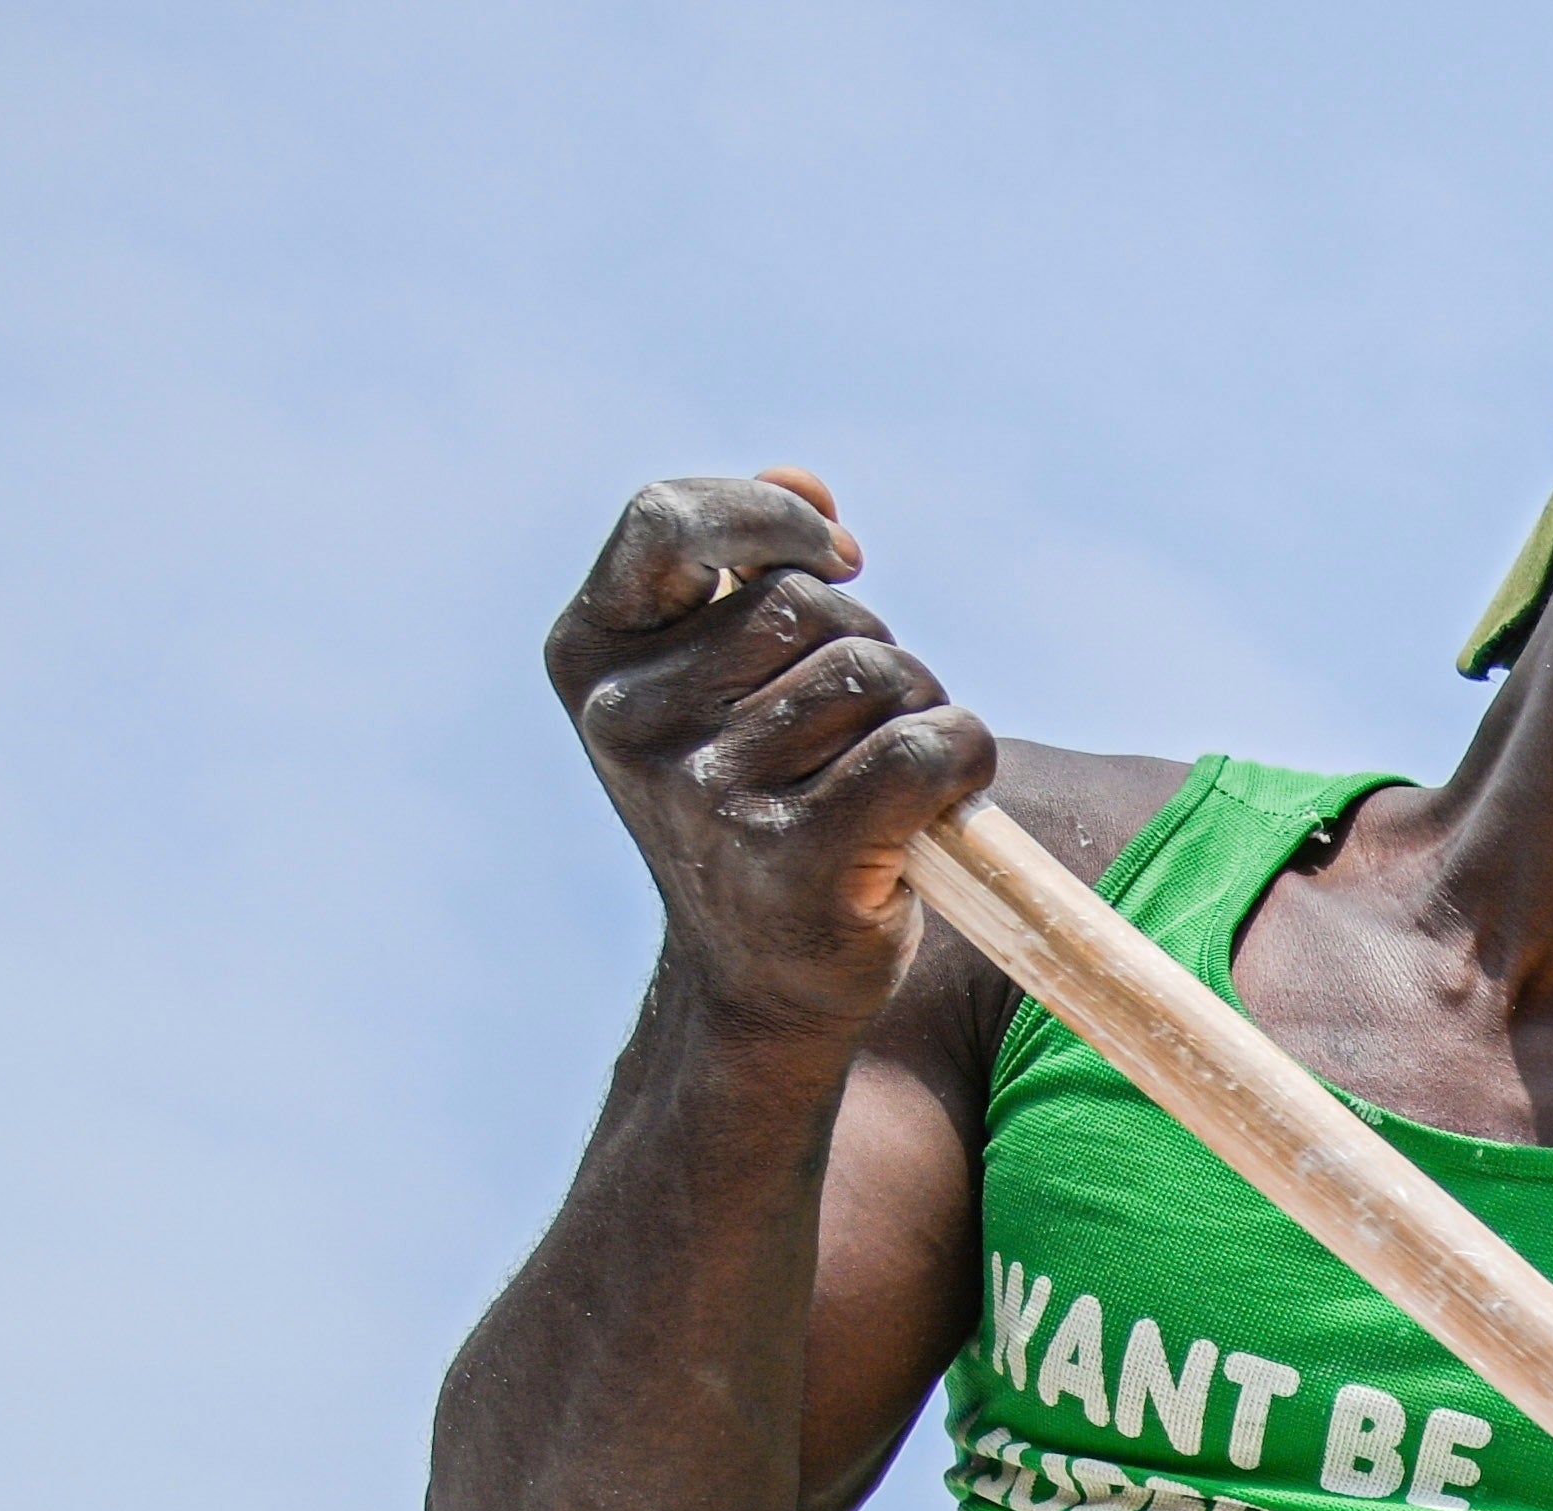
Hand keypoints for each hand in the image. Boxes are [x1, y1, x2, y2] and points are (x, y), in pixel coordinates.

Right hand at [543, 472, 998, 1048]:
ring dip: (918, 707)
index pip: (668, 519)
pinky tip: (944, 798)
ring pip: (876, 672)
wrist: (762, 985)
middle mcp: (630, 722)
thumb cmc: (756, 809)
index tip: (838, 554)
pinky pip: (919, 748)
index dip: (771, 521)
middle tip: (862, 726)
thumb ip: (747, 572)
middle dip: (871, 644)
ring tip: (888, 779)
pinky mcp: (793, 860)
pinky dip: (963, 757)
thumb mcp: (718, 683)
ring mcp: (705, 794)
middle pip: (808, 602)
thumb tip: (806, 483)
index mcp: (589, 657)